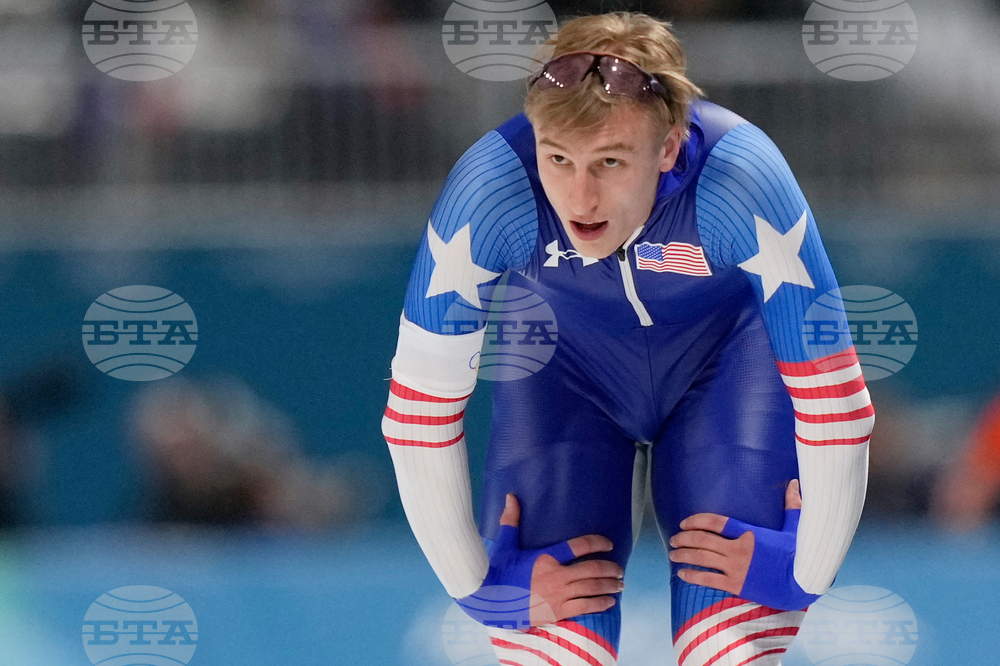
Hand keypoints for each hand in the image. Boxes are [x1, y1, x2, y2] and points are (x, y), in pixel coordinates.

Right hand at [457, 493, 623, 628]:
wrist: (488, 601)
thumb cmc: (497, 572)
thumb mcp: (505, 545)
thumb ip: (511, 521)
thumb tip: (511, 497)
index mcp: (546, 558)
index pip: (578, 546)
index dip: (596, 542)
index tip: (608, 543)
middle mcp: (556, 576)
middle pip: (592, 570)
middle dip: (610, 569)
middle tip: (620, 569)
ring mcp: (558, 596)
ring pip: (592, 589)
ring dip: (609, 586)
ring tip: (619, 585)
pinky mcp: (556, 613)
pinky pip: (584, 608)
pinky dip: (599, 604)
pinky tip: (608, 602)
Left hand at [669, 480, 818, 610]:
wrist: (803, 585)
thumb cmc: (800, 555)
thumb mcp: (795, 527)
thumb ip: (791, 505)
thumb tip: (794, 483)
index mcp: (750, 533)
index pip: (716, 521)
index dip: (697, 520)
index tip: (684, 522)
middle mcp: (739, 549)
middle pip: (702, 540)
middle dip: (684, 538)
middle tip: (673, 538)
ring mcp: (736, 568)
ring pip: (701, 558)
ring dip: (683, 555)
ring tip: (673, 554)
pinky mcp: (737, 585)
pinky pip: (708, 580)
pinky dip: (692, 576)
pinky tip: (682, 574)